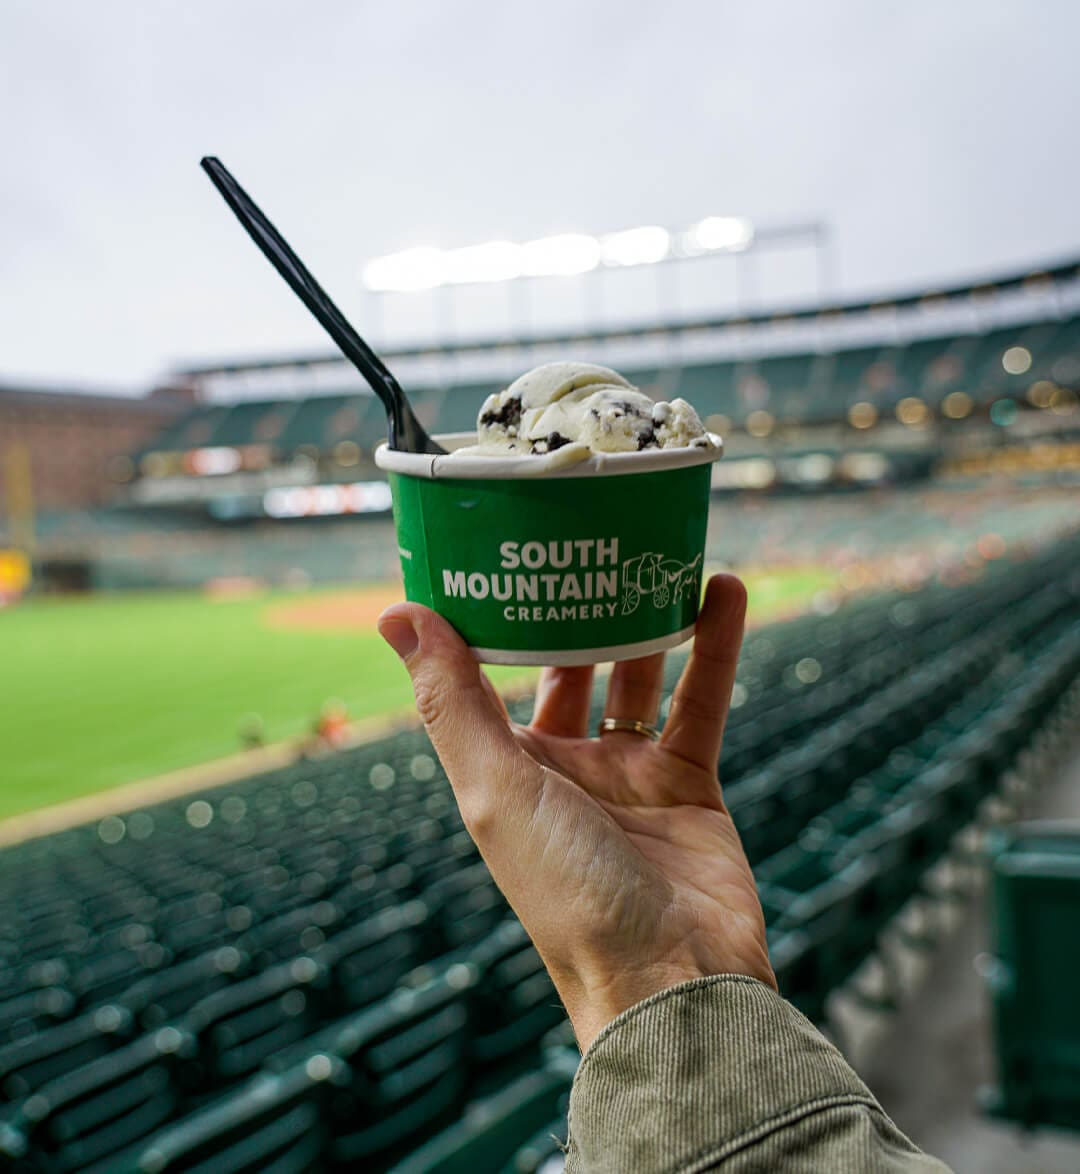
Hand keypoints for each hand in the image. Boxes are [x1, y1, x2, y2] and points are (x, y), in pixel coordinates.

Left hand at [378, 574, 773, 1050]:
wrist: (671, 979)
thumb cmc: (567, 895)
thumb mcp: (496, 788)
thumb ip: (451, 702)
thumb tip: (395, 614)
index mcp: (506, 770)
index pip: (490, 677)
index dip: (493, 618)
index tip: (500, 549)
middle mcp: (563, 768)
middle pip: (568, 668)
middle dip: (576, 610)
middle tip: (588, 538)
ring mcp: (628, 776)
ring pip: (638, 675)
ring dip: (646, 617)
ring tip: (655, 550)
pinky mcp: (690, 784)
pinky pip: (702, 700)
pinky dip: (715, 646)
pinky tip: (725, 589)